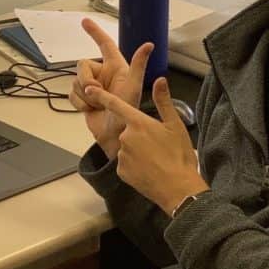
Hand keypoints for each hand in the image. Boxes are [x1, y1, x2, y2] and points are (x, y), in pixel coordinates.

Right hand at [69, 18, 151, 159]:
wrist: (115, 137)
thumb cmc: (128, 114)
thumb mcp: (134, 87)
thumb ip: (138, 65)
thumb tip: (149, 45)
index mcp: (116, 67)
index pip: (105, 44)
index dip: (95, 32)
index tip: (84, 22)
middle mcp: (104, 74)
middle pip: (82, 66)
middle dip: (85, 80)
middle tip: (96, 93)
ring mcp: (93, 87)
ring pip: (75, 81)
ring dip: (84, 96)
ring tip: (98, 105)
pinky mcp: (84, 98)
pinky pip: (71, 94)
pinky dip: (78, 103)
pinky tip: (90, 109)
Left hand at [86, 76, 208, 212]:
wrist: (178, 188)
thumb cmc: (179, 156)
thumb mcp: (175, 125)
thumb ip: (163, 101)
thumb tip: (160, 80)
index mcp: (138, 123)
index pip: (115, 104)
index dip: (100, 95)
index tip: (89, 89)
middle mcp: (125, 137)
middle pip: (128, 130)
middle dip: (139, 136)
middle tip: (158, 146)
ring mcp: (121, 155)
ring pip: (126, 148)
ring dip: (137, 151)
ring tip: (156, 160)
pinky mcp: (120, 171)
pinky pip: (125, 163)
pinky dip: (134, 165)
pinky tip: (149, 170)